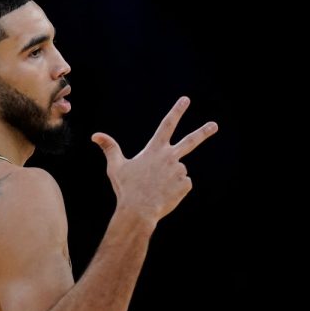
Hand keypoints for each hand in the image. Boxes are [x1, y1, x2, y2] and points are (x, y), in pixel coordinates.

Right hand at [92, 96, 217, 221]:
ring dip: (169, 177)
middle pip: (191, 141)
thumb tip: (95, 135)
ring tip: (155, 188)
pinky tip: (164, 194)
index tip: (186, 100)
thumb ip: (109, 148)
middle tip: (214, 125)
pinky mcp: (185, 185)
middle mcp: (170, 157)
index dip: (177, 111)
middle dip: (204, 131)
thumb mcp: (116, 167)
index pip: (167, 124)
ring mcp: (179, 171)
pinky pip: (182, 184)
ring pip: (177, 171)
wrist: (139, 211)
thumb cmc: (126, 189)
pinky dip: (174, 189)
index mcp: (155, 149)